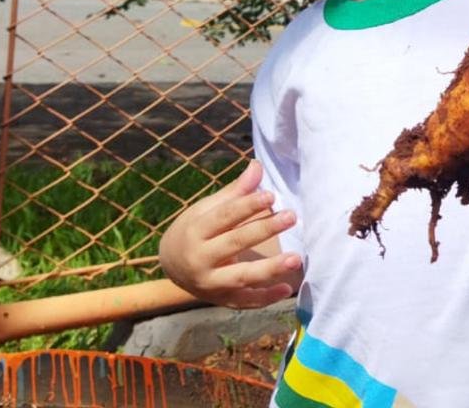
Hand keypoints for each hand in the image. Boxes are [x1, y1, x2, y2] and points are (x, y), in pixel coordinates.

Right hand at [158, 160, 302, 308]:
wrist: (171, 265)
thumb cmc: (196, 229)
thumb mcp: (207, 209)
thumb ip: (235, 193)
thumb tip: (257, 166)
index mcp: (196, 231)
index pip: (224, 217)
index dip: (247, 205)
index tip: (271, 195)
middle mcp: (200, 259)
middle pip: (235, 243)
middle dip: (264, 229)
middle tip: (291, 216)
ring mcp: (211, 283)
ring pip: (242, 276)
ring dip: (270, 269)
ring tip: (296, 258)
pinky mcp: (222, 300)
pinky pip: (246, 301)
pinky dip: (266, 298)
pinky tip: (288, 288)